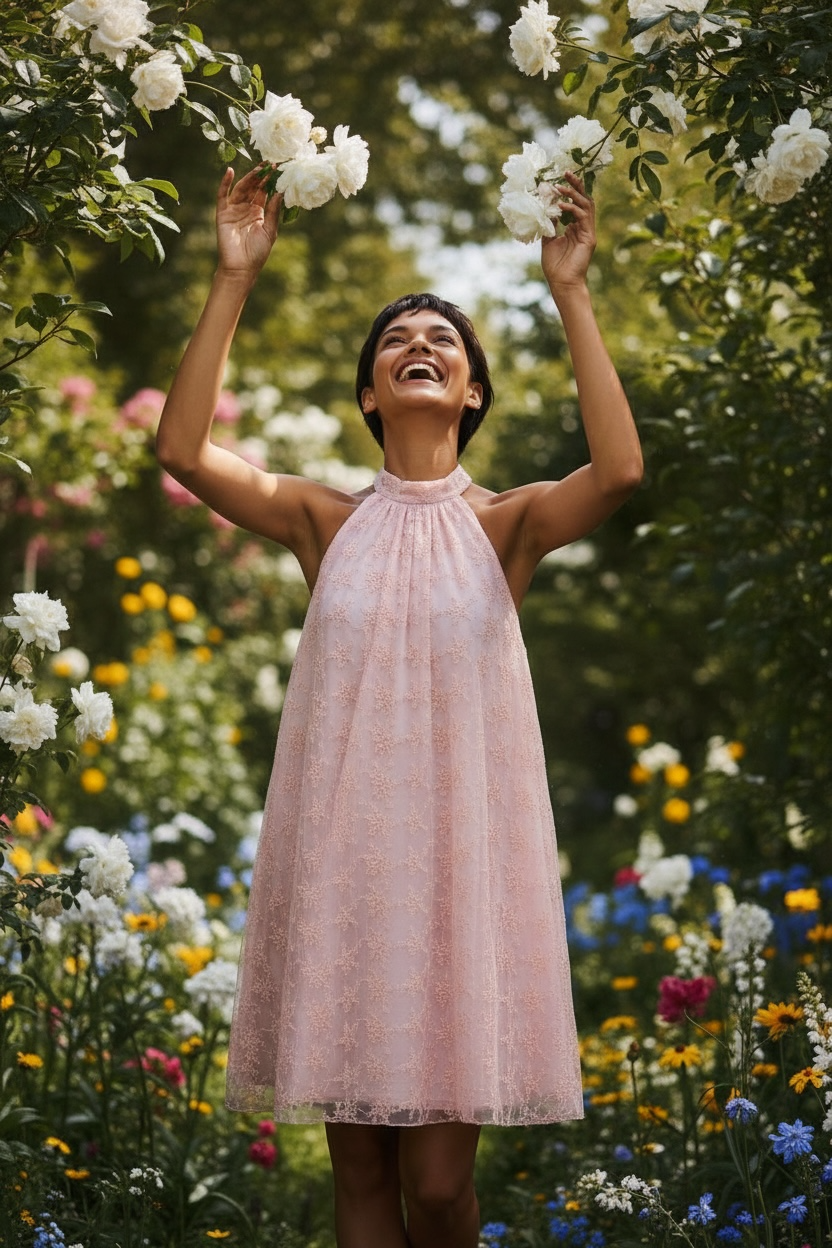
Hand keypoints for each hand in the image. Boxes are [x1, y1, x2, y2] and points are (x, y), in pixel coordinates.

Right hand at [215, 165, 281, 280]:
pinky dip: (225, 183)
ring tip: (259, 169)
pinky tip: (230, 171)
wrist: (241, 268)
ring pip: (241, 189)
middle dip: (261, 176)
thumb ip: (274, 211)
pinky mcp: (223, 213)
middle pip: (253, 187)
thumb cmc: (257, 253)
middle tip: (270, 164)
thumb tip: (280, 192)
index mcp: (258, 213)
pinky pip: (222, 195)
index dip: (270, 182)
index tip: (278, 169)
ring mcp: (234, 210)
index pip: (263, 192)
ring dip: (249, 178)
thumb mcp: (270, 231)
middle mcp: (246, 209)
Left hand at [540, 172, 595, 294]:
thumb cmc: (555, 266)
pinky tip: (561, 205)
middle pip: (583, 199)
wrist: (561, 283)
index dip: (568, 190)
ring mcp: (587, 231)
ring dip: (573, 193)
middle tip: (565, 172)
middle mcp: (583, 227)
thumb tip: (544, 209)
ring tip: (560, 187)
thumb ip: (548, 225)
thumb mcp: (548, 240)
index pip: (574, 203)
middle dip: (575, 184)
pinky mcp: (589, 238)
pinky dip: (572, 209)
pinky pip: (583, 217)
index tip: (556, 180)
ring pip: (586, 205)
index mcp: (575, 227)